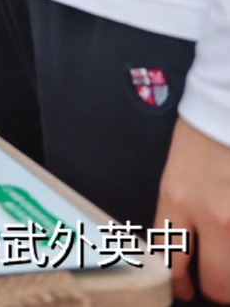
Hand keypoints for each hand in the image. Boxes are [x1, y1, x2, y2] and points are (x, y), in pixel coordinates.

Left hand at [160, 118, 229, 302]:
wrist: (226, 106)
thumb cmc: (201, 138)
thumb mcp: (175, 178)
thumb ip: (178, 217)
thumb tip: (182, 258)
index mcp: (177, 199)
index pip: (171, 261)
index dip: (180, 285)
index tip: (185, 289)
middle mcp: (213, 213)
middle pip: (218, 284)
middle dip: (217, 290)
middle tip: (216, 283)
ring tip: (228, 266)